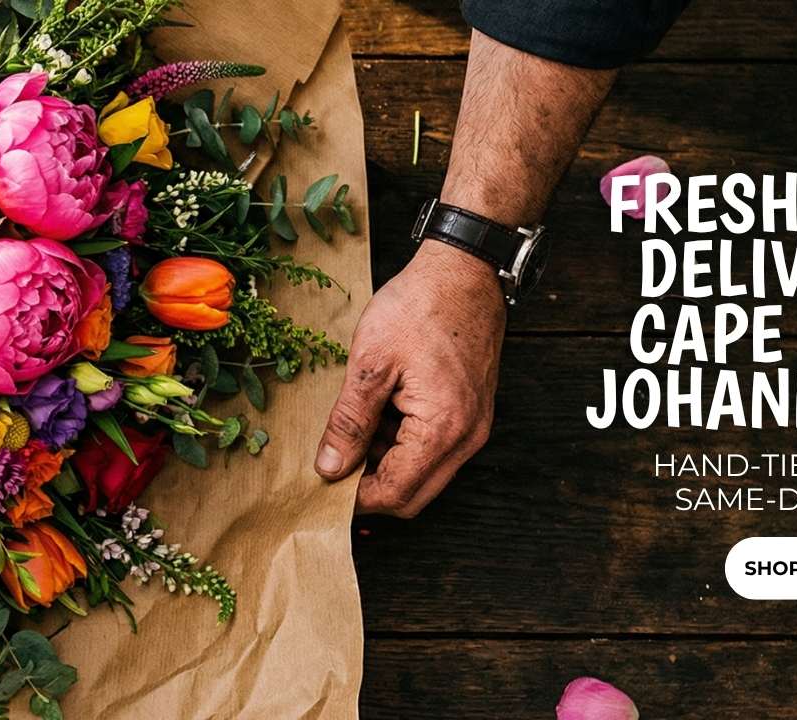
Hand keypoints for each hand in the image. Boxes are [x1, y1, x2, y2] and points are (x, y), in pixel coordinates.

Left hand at [314, 241, 505, 516]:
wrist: (463, 270)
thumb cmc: (419, 307)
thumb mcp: (371, 363)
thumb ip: (350, 422)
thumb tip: (329, 468)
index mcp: (443, 429)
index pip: (395, 492)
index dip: (355, 497)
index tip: (322, 484)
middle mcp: (467, 438)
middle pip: (413, 496)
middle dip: (371, 487)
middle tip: (334, 462)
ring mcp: (474, 427)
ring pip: (423, 474)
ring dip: (386, 463)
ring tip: (357, 424)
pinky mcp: (472, 413)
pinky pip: (435, 449)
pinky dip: (403, 444)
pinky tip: (381, 411)